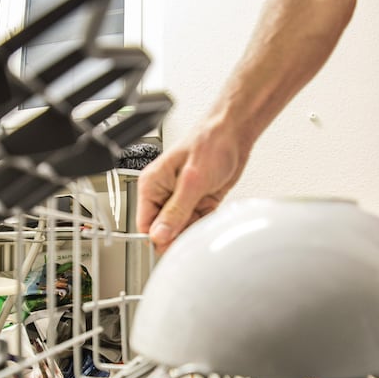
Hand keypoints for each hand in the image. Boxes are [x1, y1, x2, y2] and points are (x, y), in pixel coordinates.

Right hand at [137, 123, 247, 253]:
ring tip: (205, 216)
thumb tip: (159, 235)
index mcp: (152, 185)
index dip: (158, 238)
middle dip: (179, 234)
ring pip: (182, 230)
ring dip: (194, 229)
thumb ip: (175, 211)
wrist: (234, 133)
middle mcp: (164, 193)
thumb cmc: (210, 142)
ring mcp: (181, 199)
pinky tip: (211, 214)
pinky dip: (205, 224)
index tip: (174, 244)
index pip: (145, 224)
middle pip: (164, 230)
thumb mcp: (192, 181)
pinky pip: (197, 223)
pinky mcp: (198, 202)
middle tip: (193, 229)